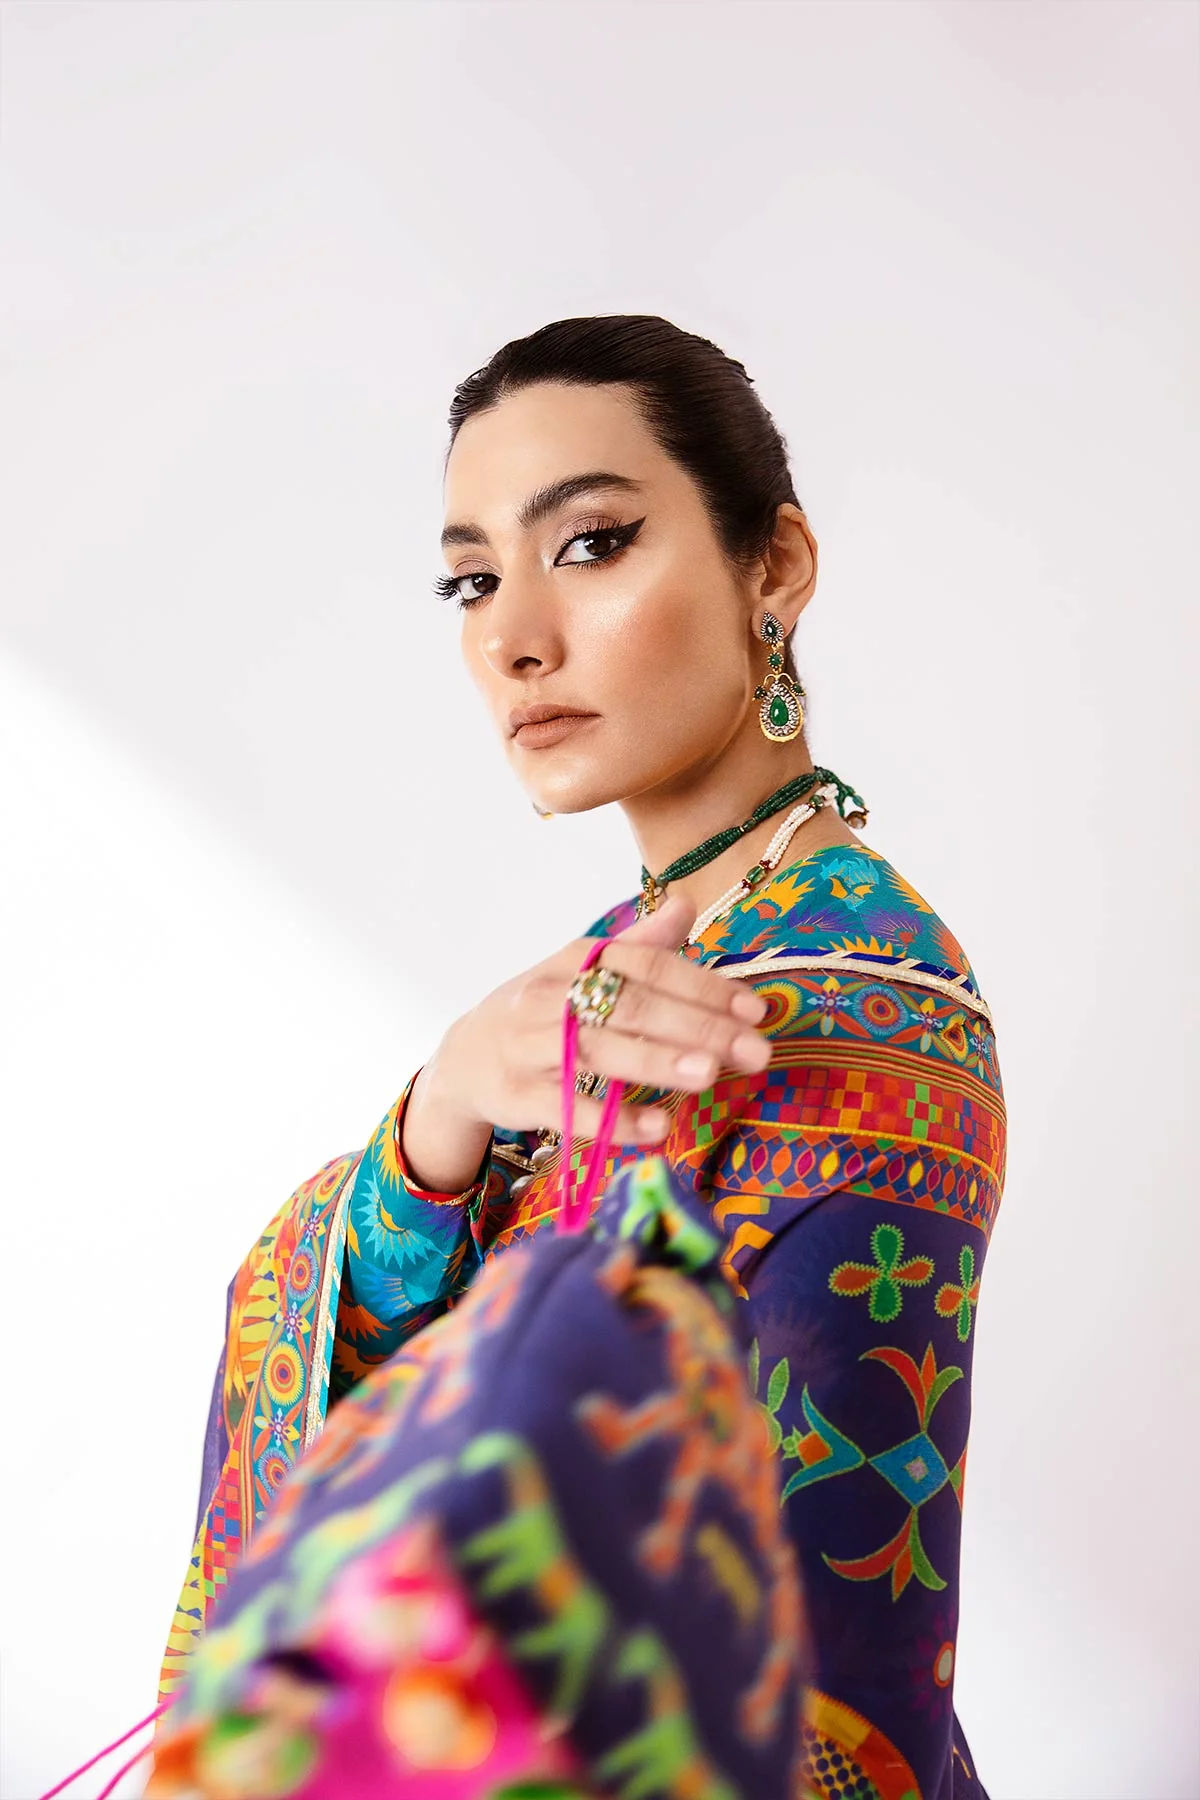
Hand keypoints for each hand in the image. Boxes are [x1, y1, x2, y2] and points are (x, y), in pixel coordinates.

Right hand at [422, 891, 774, 1145]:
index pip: (647, 966)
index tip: (755, 1009)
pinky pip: (568, 1109)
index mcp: (576, 960)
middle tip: (755, 1050)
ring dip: (657, 1061)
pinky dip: (613, 1119)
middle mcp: (550, 996)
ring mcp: (529, 1045)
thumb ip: (639, 946)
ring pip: (598, 1051)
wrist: (464, 1057)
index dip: (703, 985)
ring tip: (710, 1074)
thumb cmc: (542, 1012)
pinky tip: (658, 1127)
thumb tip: (686, 904)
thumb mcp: (582, 971)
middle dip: (698, 1027)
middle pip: (630, 1006)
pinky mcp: (515, 1096)